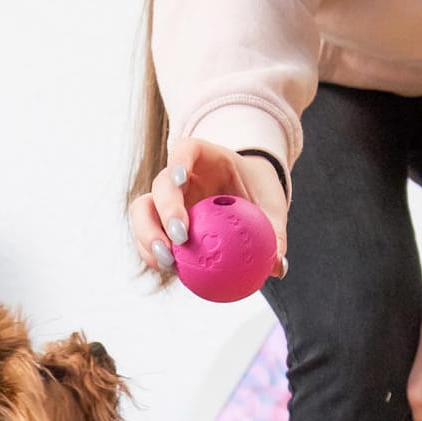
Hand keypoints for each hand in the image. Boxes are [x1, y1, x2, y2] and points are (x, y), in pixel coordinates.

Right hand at [129, 138, 288, 277]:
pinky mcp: (160, 223)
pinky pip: (148, 238)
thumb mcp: (273, 206)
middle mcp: (178, 177)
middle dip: (164, 211)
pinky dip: (154, 254)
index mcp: (204, 159)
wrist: (247, 198)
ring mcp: (166, 200)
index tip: (181, 179)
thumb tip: (278, 265)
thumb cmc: (259, 194)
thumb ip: (275, 231)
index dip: (177, 161)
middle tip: (181, 239)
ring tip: (168, 262)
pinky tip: (171, 271)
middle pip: (160, 185)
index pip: (185, 150)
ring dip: (148, 236)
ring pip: (143, 211)